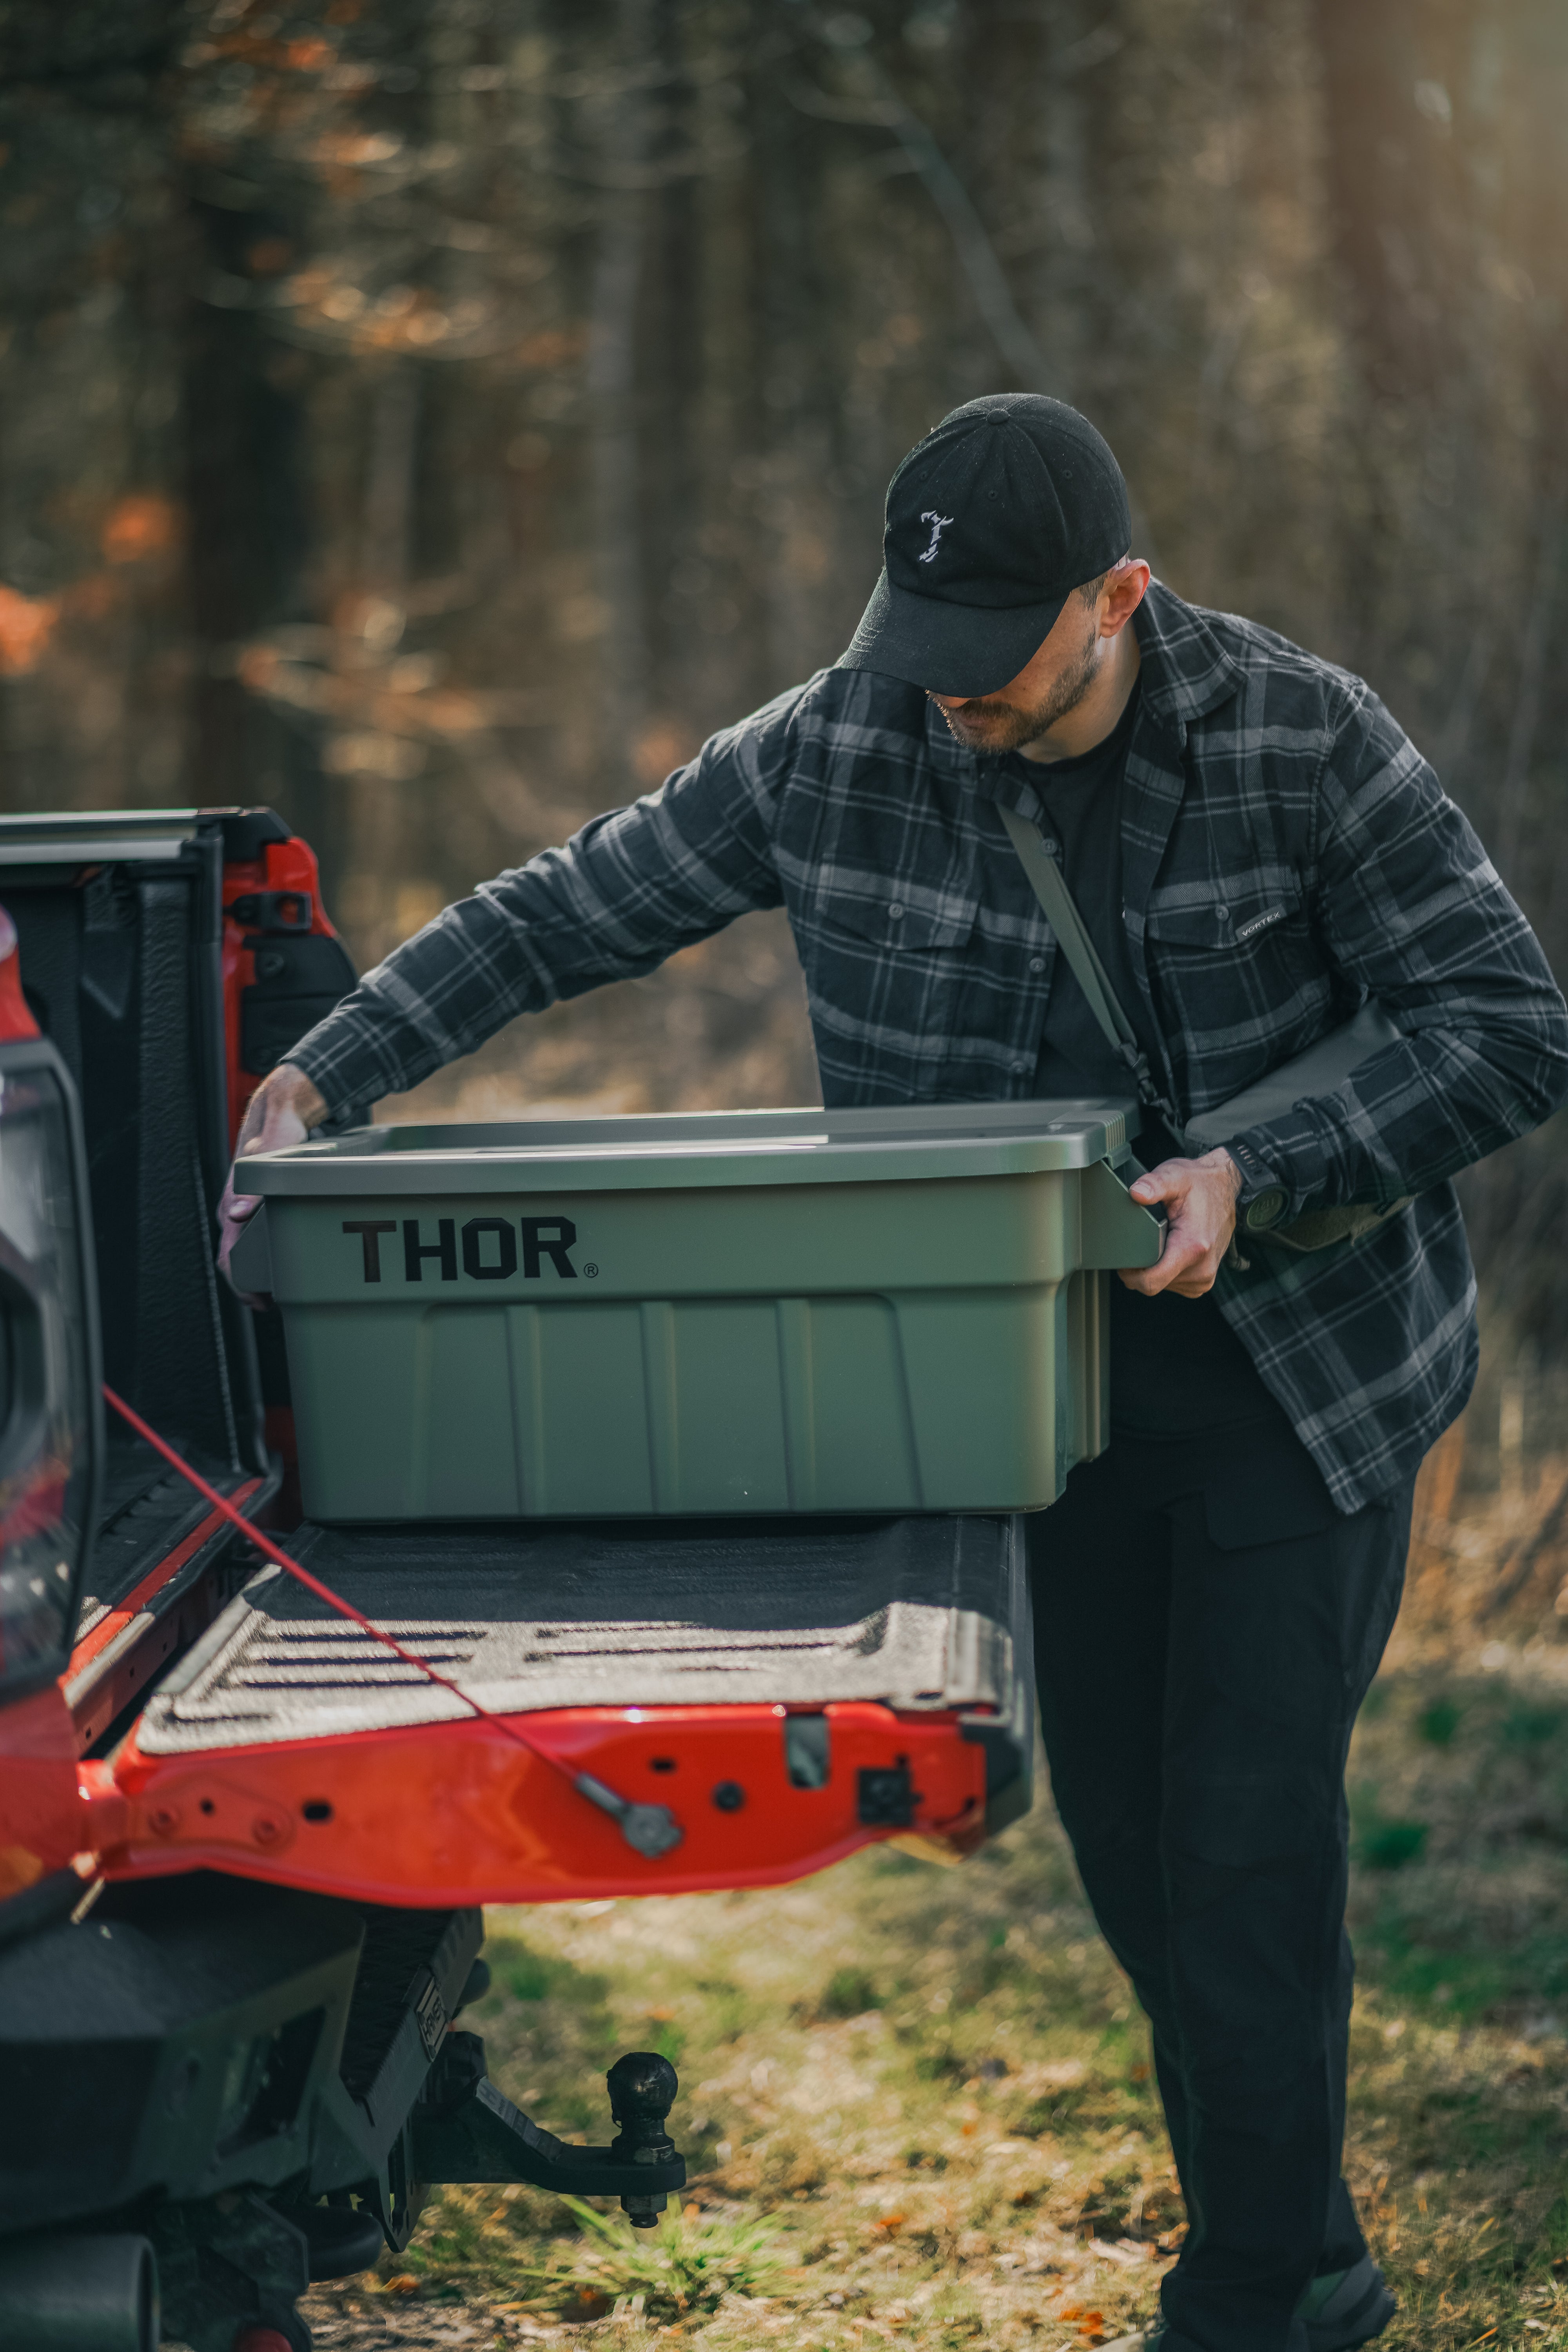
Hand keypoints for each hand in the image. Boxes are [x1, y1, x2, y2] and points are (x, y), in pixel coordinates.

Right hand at [218, 1063, 327, 1301]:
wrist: (281, 1113)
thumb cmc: (278, 1130)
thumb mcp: (272, 1151)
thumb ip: (257, 1178)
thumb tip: (237, 1214)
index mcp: (233, 1199)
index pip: (228, 1252)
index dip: (241, 1283)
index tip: (257, 1301)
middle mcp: (234, 1206)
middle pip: (232, 1257)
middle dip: (246, 1285)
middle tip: (267, 1304)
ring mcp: (242, 1206)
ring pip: (239, 1249)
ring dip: (252, 1273)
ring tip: (271, 1292)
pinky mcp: (253, 1204)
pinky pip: (249, 1237)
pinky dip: (259, 1256)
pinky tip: (273, 1265)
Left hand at [1118, 1147, 1241, 1298]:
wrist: (1226, 1188)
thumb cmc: (1201, 1184)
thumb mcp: (1176, 1175)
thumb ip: (1155, 1184)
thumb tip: (1136, 1193)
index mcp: (1192, 1248)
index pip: (1150, 1282)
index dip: (1129, 1273)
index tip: (1123, 1258)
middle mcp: (1201, 1269)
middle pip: (1153, 1285)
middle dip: (1139, 1269)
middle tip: (1139, 1243)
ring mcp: (1205, 1278)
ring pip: (1162, 1286)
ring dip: (1153, 1270)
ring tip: (1158, 1244)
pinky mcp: (1204, 1280)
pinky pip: (1174, 1285)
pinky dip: (1165, 1272)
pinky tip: (1168, 1252)